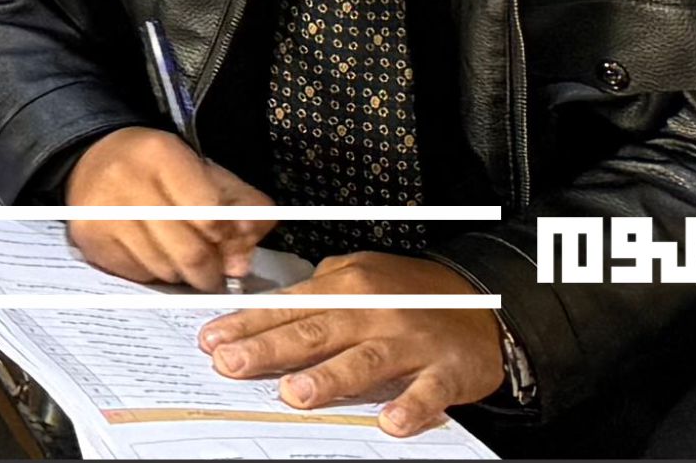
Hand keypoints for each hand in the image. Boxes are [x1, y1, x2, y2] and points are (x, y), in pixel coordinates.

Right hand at [61, 127, 273, 290]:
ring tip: (179, 255)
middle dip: (210, 272)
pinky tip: (152, 253)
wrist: (94, 155)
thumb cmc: (158, 167)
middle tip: (214, 271)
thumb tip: (242, 261)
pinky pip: (138, 276)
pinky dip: (153, 274)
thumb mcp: (206, 171)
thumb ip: (240, 208)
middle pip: (189, 252)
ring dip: (181, 273)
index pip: (210, 215)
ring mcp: (104, 214)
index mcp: (162, 155)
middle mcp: (128, 182)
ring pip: (164, 270)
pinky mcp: (90, 239)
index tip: (230, 244)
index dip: (227, 239)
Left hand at [202, 254, 512, 433]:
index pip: (288, 305)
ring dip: (328, 377)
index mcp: (348, 286)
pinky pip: (426, 391)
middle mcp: (374, 311)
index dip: (247, 323)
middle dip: (268, 348)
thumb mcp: (363, 274)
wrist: (484, 302)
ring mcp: (409, 341)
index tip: (211, 340)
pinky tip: (389, 421)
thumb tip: (271, 308)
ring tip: (293, 394)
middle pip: (314, 330)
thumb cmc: (415, 292)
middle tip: (230, 364)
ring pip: (363, 360)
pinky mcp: (445, 370)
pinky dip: (409, 406)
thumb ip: (320, 290)